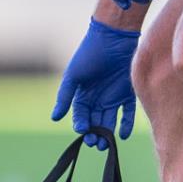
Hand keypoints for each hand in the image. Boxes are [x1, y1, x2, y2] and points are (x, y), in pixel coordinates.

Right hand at [52, 18, 140, 148]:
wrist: (113, 37)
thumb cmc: (89, 54)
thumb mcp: (73, 76)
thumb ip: (65, 97)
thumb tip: (54, 118)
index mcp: (82, 94)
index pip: (81, 115)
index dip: (81, 124)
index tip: (83, 131)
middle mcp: (97, 98)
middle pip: (95, 122)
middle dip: (94, 134)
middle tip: (95, 143)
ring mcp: (113, 97)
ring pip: (109, 121)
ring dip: (107, 133)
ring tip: (106, 143)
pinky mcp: (128, 93)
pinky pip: (127, 113)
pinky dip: (126, 125)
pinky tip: (123, 135)